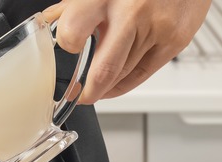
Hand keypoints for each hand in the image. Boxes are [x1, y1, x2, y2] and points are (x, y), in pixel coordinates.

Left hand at [42, 0, 210, 103]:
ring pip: (122, 75)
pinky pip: (142, 74)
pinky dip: (123, 85)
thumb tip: (46, 22)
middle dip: (88, 90)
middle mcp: (131, 12)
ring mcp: (156, 28)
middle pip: (104, 68)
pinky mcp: (175, 40)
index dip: (66, 46)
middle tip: (79, 94)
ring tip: (96, 85)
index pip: (73, 32)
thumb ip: (73, 7)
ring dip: (105, 86)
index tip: (67, 53)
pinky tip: (113, 85)